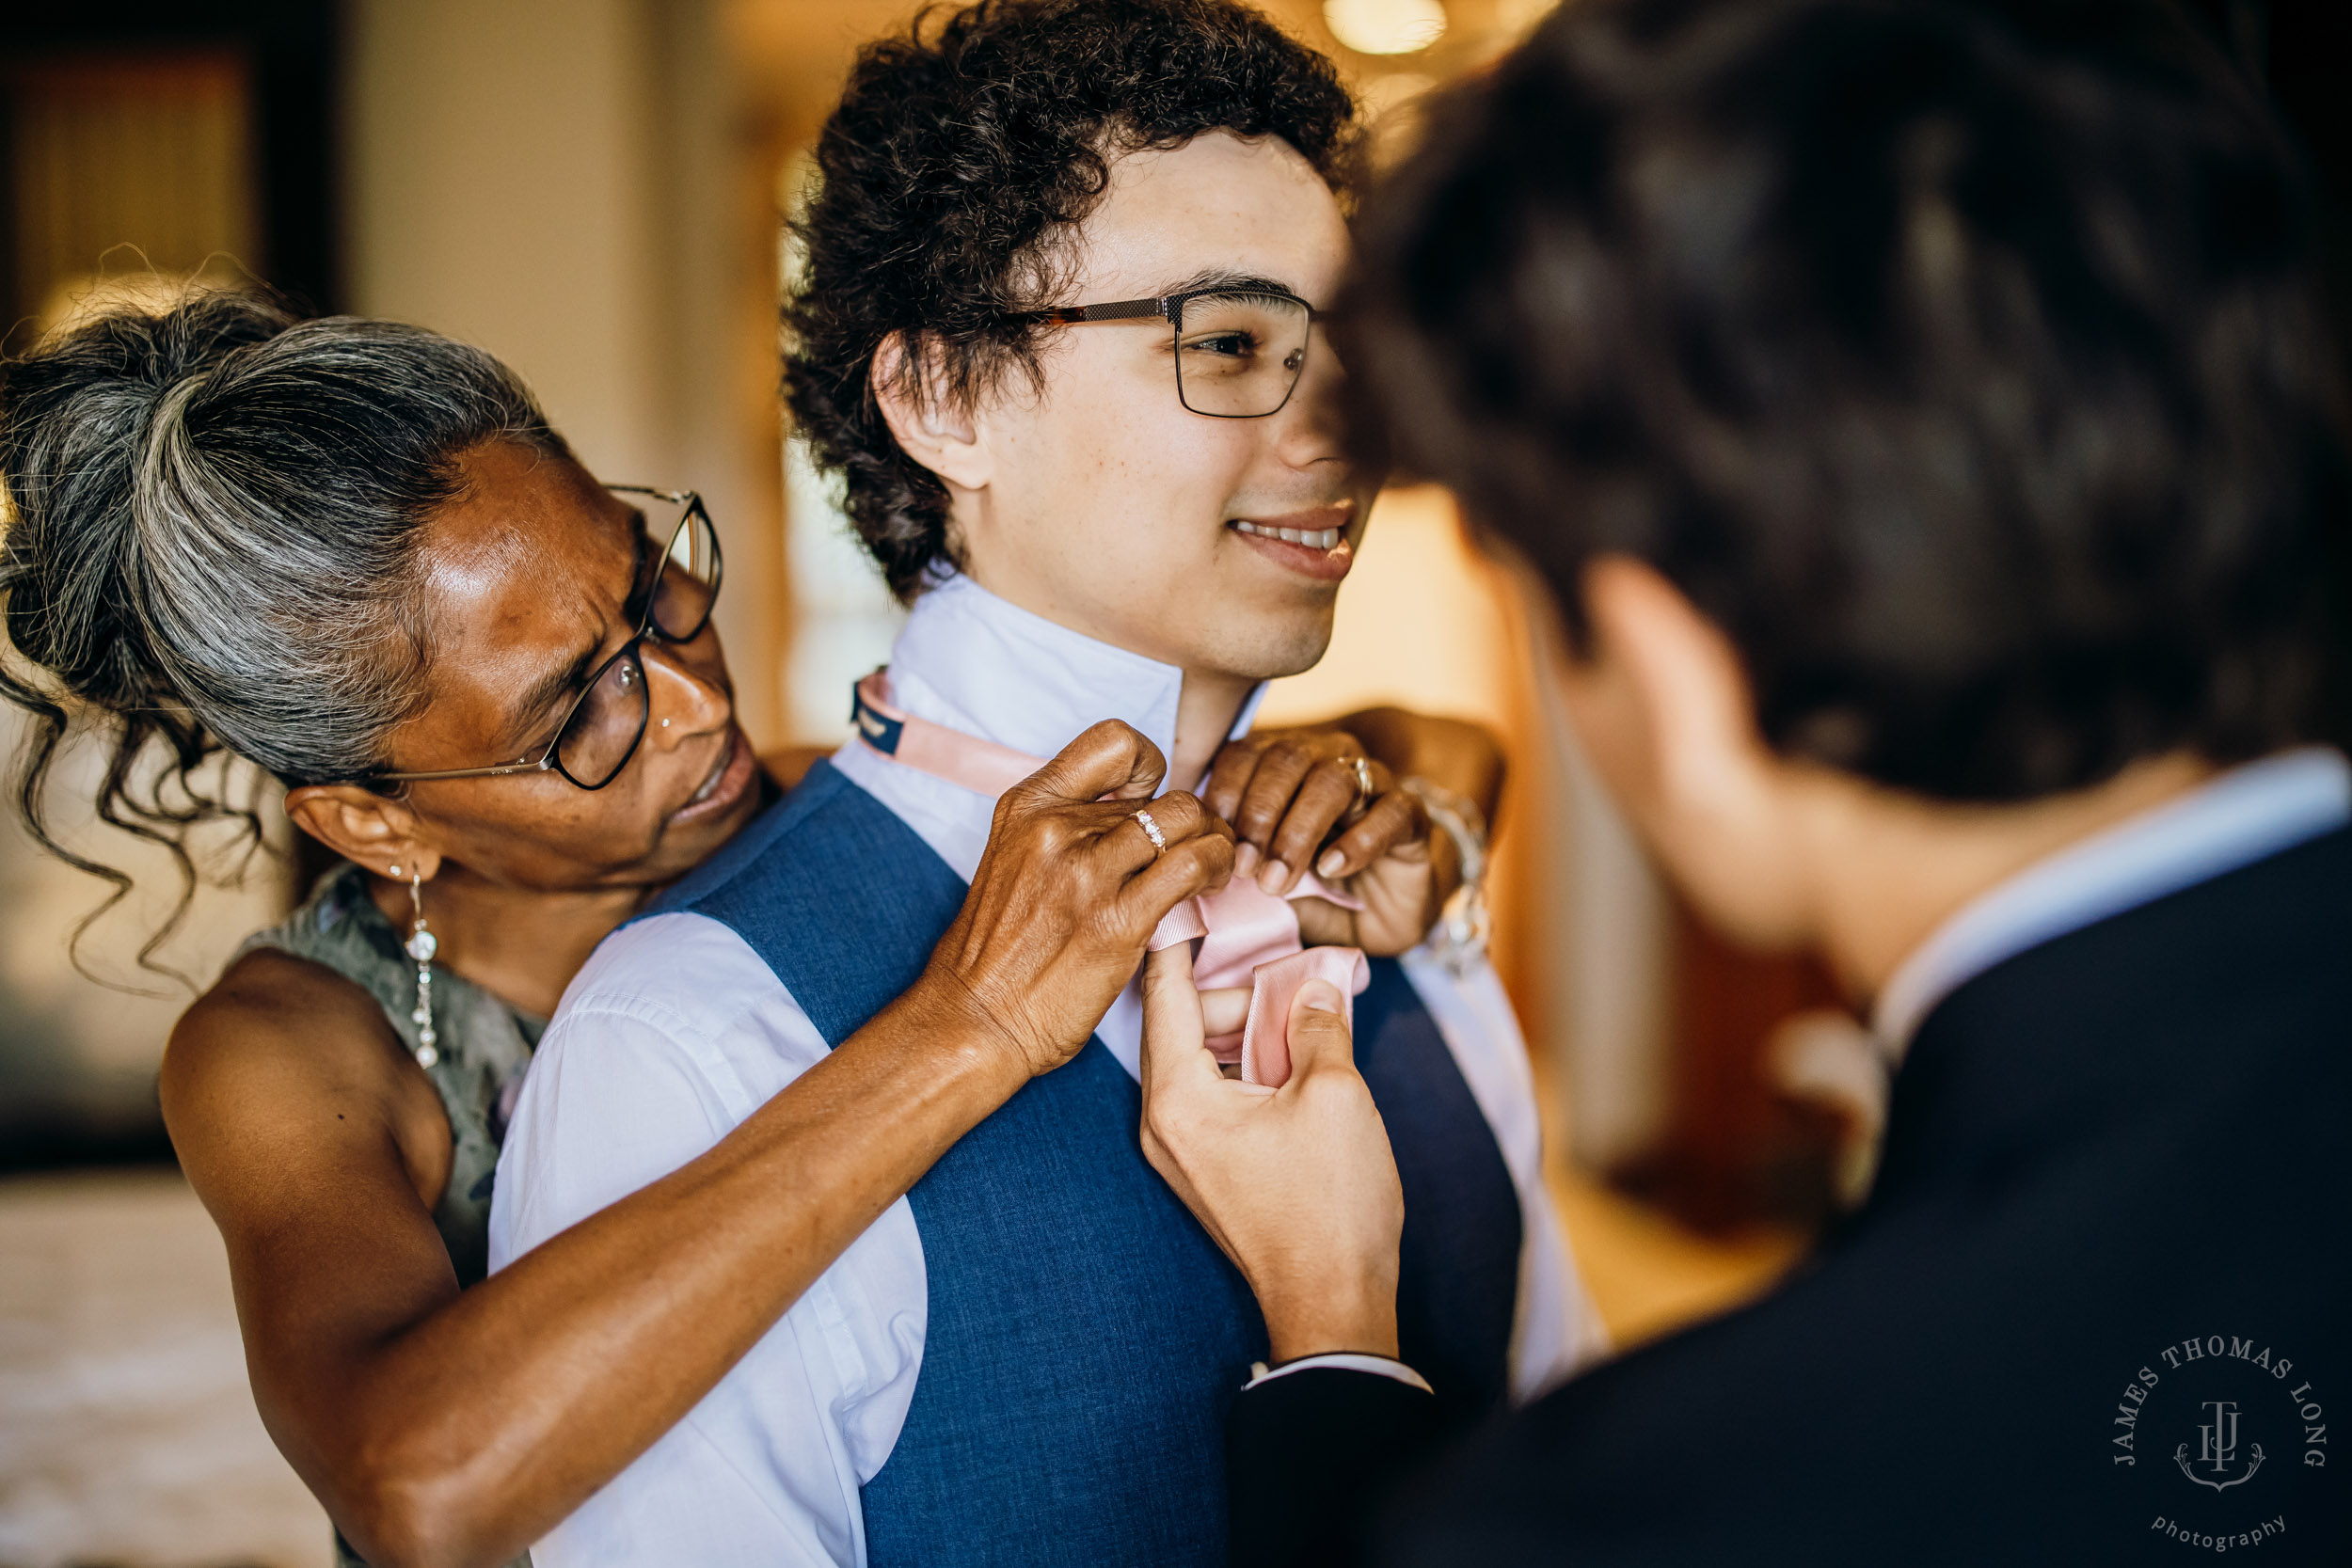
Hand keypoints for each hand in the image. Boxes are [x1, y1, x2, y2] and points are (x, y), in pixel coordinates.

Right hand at [927, 721, 1234, 1078]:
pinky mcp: (1118, 920)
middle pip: (1163, 791)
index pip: (1113, 742)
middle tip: (1197, 848)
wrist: (974, 1019)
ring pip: (1187, 817)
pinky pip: (1192, 864)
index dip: (1149, 766)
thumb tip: (1135, 813)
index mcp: (1028, 806)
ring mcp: (1088, 873)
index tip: (1150, 802)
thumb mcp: (1015, 860)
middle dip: (1194, 819)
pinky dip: (1216, 868)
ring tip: (1211, 867)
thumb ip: (1068, 829)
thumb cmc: (998, 952)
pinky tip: (1209, 888)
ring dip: (1214, 841)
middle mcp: (1056, 828)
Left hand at [1139, 944, 1403, 1362]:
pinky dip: (1251, 1066)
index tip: (1199, 895)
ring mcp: (1180, 1150)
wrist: (1333, 1305)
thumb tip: (1314, 985)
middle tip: (1295, 968)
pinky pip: (1217, 1093)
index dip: (1184, 938)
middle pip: (1187, 1024)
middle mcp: (1162, 1121)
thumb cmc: (1329, 1207)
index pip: (1165, 992)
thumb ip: (1317, 1024)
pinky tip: (1299, 1058)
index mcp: (1177, 1097)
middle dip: (1242, 992)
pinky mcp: (1206, 1168)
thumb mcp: (1334, 1093)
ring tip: (1307, 1014)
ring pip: (1205, 1058)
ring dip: (1252, 1030)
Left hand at [1203, 728, 1457, 955]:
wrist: (1385, 912)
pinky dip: (1358, 841)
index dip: (1226, 791)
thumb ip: (1238, 860)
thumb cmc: (1315, 889)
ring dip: (1299, 831)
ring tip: (1279, 879)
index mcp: (1285, 765)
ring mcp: (1374, 783)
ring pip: (1335, 780)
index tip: (1212, 841)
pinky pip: (1389, 811)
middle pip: (1289, 758)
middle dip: (1259, 814)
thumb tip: (1198, 863)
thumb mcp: (1266, 875)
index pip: (1247, 752)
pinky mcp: (1411, 814)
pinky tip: (1331, 870)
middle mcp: (1329, 759)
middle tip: (1245, 869)